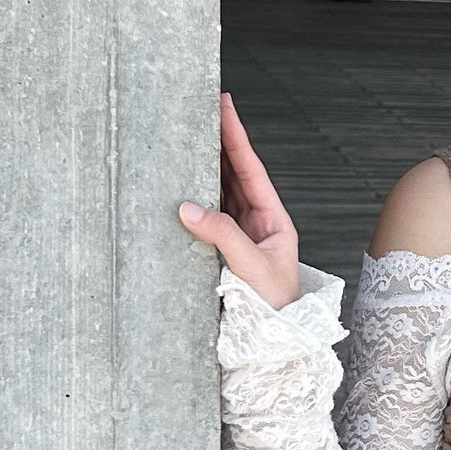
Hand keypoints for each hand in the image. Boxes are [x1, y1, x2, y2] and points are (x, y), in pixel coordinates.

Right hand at [178, 92, 302, 307]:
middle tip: (198, 110)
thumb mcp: (252, 268)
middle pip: (233, 174)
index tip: (223, 105)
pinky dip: (191, 199)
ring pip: (217, 193)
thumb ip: (223, 235)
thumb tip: (186, 208)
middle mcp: (256, 223)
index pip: (250, 169)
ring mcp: (237, 237)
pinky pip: (205, 218)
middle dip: (217, 142)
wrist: (271, 345)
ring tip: (183, 137)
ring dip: (202, 167)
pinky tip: (177, 184)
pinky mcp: (219, 253)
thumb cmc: (273, 308)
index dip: (235, 136)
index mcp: (273, 220)